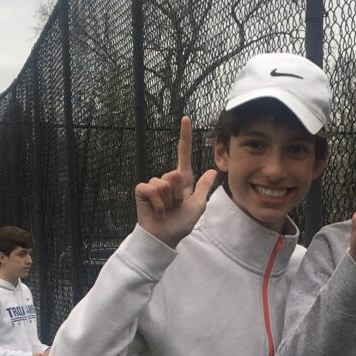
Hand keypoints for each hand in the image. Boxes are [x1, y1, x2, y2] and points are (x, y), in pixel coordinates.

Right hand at [135, 116, 216, 247]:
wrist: (164, 237)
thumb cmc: (180, 224)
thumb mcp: (198, 206)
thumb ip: (204, 188)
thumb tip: (212, 171)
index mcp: (182, 181)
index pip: (183, 155)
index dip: (185, 137)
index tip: (186, 118)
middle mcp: (167, 179)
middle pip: (175, 175)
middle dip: (178, 194)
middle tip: (175, 207)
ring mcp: (154, 184)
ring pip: (164, 183)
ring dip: (168, 201)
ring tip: (166, 210)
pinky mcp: (142, 190)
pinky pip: (151, 188)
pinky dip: (157, 202)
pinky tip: (157, 211)